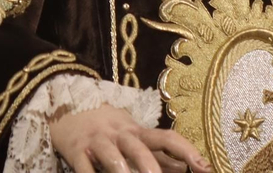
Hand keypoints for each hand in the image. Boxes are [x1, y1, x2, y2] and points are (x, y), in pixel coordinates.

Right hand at [50, 104, 210, 172]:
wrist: (67, 105)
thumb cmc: (108, 127)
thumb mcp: (133, 135)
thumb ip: (157, 155)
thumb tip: (186, 169)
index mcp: (138, 131)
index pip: (167, 138)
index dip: (187, 152)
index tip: (205, 168)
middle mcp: (120, 134)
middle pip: (140, 147)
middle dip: (152, 167)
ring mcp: (98, 142)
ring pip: (113, 155)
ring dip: (122, 171)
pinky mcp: (77, 151)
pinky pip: (84, 167)